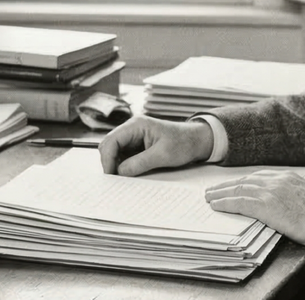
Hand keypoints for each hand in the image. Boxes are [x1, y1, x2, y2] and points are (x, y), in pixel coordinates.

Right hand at [99, 115, 213, 176]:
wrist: (197, 141)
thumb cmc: (183, 143)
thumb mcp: (162, 155)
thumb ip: (139, 163)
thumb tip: (119, 173)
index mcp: (136, 125)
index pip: (111, 141)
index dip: (107, 159)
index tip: (111, 176)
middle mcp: (131, 129)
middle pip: (108, 145)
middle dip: (109, 162)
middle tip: (116, 180)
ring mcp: (133, 137)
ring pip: (114, 152)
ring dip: (116, 165)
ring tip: (124, 179)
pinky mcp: (137, 146)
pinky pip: (123, 156)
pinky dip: (124, 166)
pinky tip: (130, 175)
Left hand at [204, 171, 304, 251]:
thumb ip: (291, 196)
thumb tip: (281, 205)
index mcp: (288, 177)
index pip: (257, 176)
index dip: (241, 181)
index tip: (231, 185)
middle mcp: (277, 181)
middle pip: (245, 181)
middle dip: (226, 186)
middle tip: (212, 190)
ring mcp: (271, 192)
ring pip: (238, 190)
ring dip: (221, 194)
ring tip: (209, 198)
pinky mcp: (267, 206)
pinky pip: (239, 203)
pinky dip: (225, 203)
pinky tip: (216, 206)